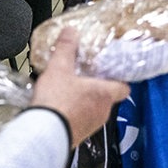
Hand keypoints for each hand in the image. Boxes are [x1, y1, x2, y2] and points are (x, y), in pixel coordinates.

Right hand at [31, 27, 129, 145]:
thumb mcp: (59, 67)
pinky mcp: (78, 135)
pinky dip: (75, 114)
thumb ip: (66, 47)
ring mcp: (91, 126)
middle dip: (97, 87)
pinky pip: (82, 121)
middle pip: (108, 97)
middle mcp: (102, 112)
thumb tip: (70, 32)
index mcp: (104, 94)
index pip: (124, 87)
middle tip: (84, 77)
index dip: (119, 79)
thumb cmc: (56, 103)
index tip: (112, 72)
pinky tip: (60, 106)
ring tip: (68, 90)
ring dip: (85, 101)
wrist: (43, 135)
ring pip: (95, 110)